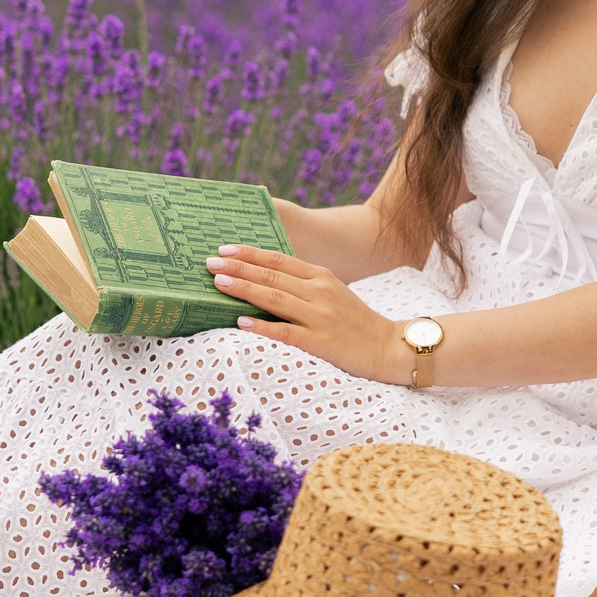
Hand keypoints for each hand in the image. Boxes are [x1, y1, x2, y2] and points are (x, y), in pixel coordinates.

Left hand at [205, 246, 406, 382]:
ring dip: (244, 289)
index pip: (279, 259)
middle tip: (209, 263)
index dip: (250, 254)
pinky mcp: (320, 343)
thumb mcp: (332, 292)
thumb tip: (263, 279)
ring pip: (275, 298)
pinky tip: (241, 323)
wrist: (387, 347)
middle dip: (238, 268)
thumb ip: (303, 284)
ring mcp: (320, 317)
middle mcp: (319, 292)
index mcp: (321, 276)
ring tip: (218, 283)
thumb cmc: (354, 321)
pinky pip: (285, 332)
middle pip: (272, 276)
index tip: (224, 249)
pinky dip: (262, 326)